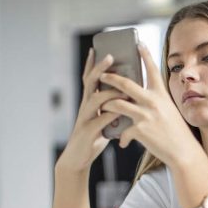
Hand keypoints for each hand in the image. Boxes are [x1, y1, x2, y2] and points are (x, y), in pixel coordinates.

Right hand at [57, 49, 126, 172]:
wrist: (78, 158)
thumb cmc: (94, 137)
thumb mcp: (103, 119)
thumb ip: (112, 108)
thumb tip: (128, 96)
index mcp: (89, 102)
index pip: (90, 79)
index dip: (93, 64)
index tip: (97, 49)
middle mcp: (85, 107)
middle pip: (90, 83)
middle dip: (99, 69)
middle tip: (109, 57)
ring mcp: (85, 119)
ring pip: (94, 100)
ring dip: (108, 92)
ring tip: (122, 88)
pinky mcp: (88, 132)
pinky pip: (99, 121)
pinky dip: (110, 116)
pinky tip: (119, 112)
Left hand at [98, 44, 202, 166]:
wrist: (183, 151)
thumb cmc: (176, 132)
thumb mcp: (169, 110)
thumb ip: (156, 101)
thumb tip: (142, 95)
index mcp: (161, 95)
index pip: (152, 70)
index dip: (145, 55)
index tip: (138, 43)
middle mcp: (153, 101)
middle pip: (126, 84)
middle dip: (110, 77)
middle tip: (102, 75)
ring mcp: (146, 115)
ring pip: (117, 104)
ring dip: (106, 105)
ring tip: (103, 107)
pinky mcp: (140, 130)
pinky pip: (123, 131)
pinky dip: (122, 138)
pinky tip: (122, 143)